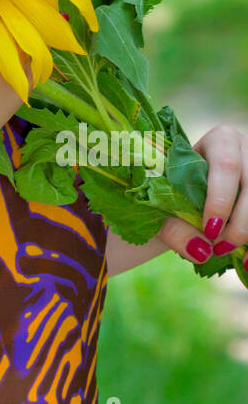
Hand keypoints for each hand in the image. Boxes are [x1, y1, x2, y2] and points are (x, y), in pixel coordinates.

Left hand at [154, 124, 247, 264]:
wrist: (188, 196)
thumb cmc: (172, 193)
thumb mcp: (164, 205)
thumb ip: (174, 227)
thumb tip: (201, 251)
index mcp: (221, 141)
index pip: (226, 166)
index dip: (221, 200)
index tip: (209, 231)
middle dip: (239, 223)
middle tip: (219, 248)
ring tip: (233, 256)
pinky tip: (247, 262)